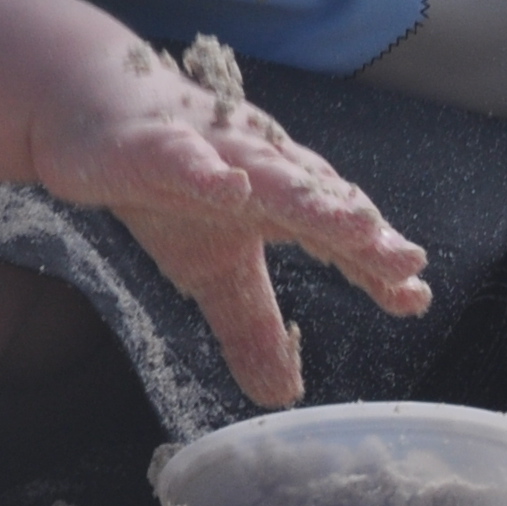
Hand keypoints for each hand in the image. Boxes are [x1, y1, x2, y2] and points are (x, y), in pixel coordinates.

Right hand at [25, 44, 429, 403]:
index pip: (336, 236)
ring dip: (312, 199)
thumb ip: (251, 326)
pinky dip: (207, 172)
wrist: (90, 111)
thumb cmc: (166, 186)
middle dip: (363, 231)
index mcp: (279, 199)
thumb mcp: (211, 269)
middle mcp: (258, 168)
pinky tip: (231, 189)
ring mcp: (210, 151)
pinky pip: (183, 158)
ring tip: (357, 227)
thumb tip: (283, 395)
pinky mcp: (153, 145)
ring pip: (266, 175)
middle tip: (408, 263)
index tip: (416, 299)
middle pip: (318, 202)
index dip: (375, 267)